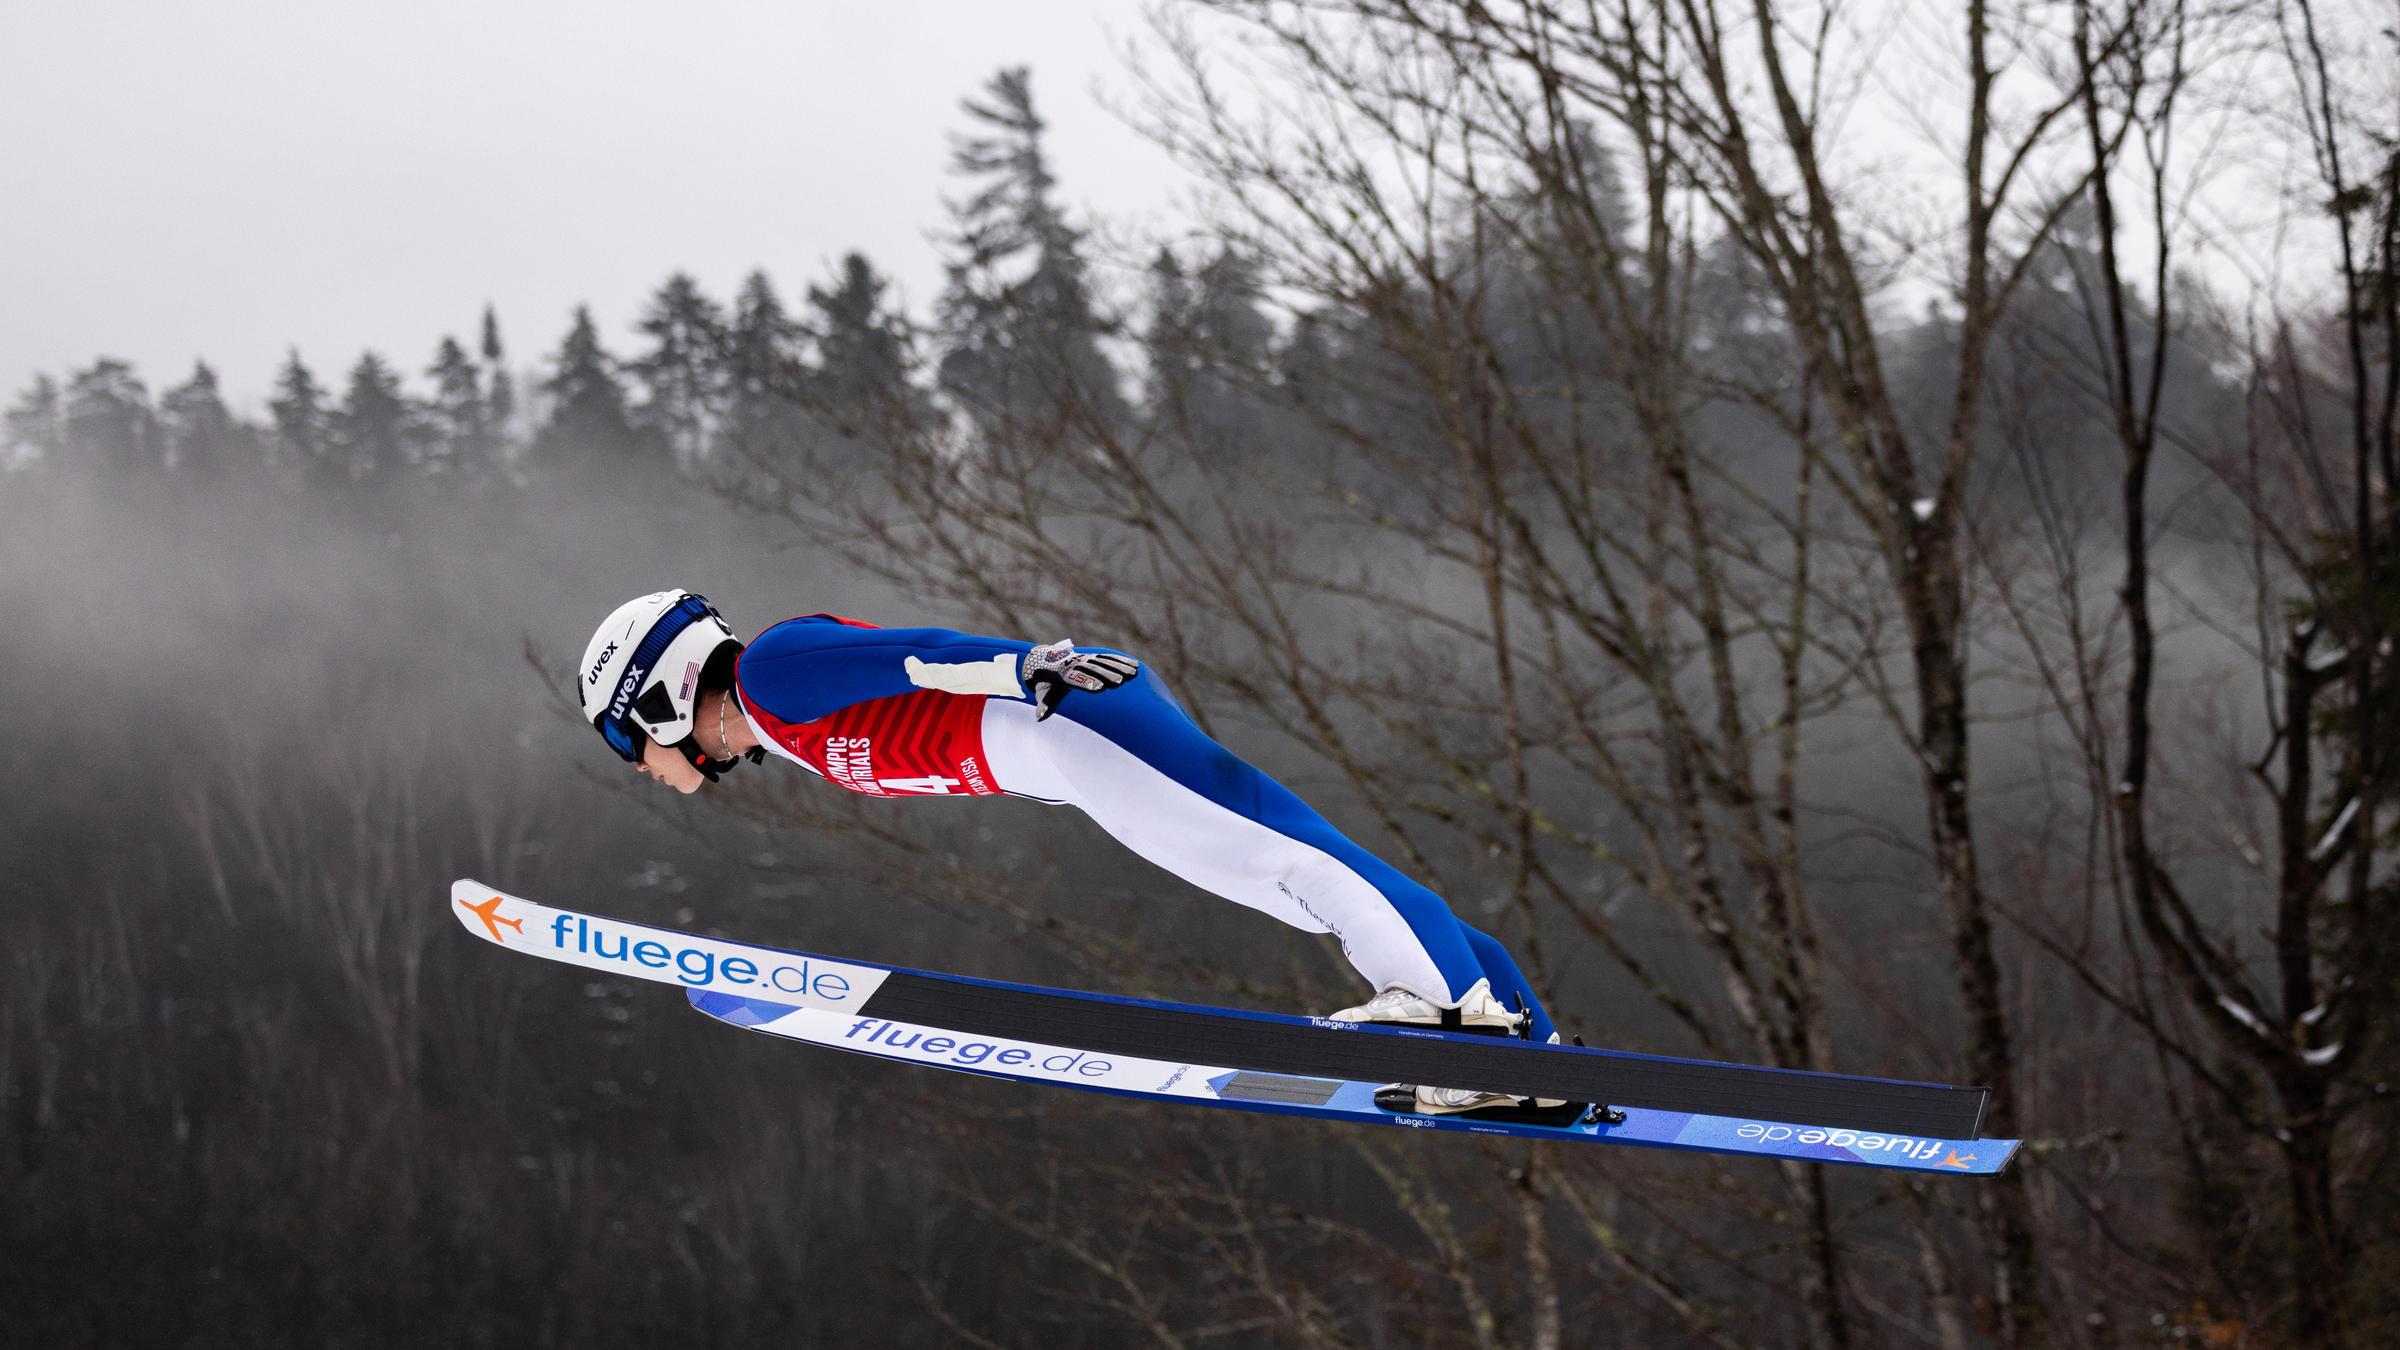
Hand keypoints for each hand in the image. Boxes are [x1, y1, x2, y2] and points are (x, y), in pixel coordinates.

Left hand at [1021, 639, 1138, 720]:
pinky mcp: (1093, 657)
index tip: (1101, 688)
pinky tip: (1135, 667)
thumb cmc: (1046, 683)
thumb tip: (1039, 718)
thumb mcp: (1043, 694)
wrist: (1044, 662)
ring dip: (1119, 666)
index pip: (1076, 678)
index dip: (1088, 682)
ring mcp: (1085, 658)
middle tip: (1121, 681)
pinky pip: (1108, 658)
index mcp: (1063, 674)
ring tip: (1133, 673)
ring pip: (1103, 661)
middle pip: (1093, 668)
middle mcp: (1076, 663)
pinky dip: (1121, 661)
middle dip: (1107, 674)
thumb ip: (1044, 705)